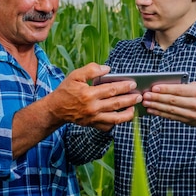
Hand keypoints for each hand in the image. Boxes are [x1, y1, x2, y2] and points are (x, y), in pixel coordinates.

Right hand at [12, 63, 139, 156]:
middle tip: (139, 95)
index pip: (111, 89)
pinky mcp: (92, 125)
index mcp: (88, 94)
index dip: (123, 86)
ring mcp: (93, 118)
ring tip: (135, 108)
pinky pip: (108, 126)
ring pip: (115, 118)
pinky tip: (122, 116)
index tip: (133, 83)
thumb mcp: (75, 76)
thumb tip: (107, 69)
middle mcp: (92, 108)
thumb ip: (91, 70)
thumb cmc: (66, 90)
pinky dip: (116, 122)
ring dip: (127, 113)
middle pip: (116, 103)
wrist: (56, 109)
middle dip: (130, 99)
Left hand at [141, 81, 195, 143]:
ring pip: (170, 110)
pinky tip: (152, 110)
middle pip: (173, 100)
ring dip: (156, 106)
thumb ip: (185, 86)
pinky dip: (160, 113)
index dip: (165, 89)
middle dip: (157, 98)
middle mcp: (195, 104)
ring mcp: (191, 114)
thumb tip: (165, 85)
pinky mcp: (187, 121)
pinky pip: (171, 117)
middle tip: (146, 95)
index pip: (179, 90)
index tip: (154, 87)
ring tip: (146, 103)